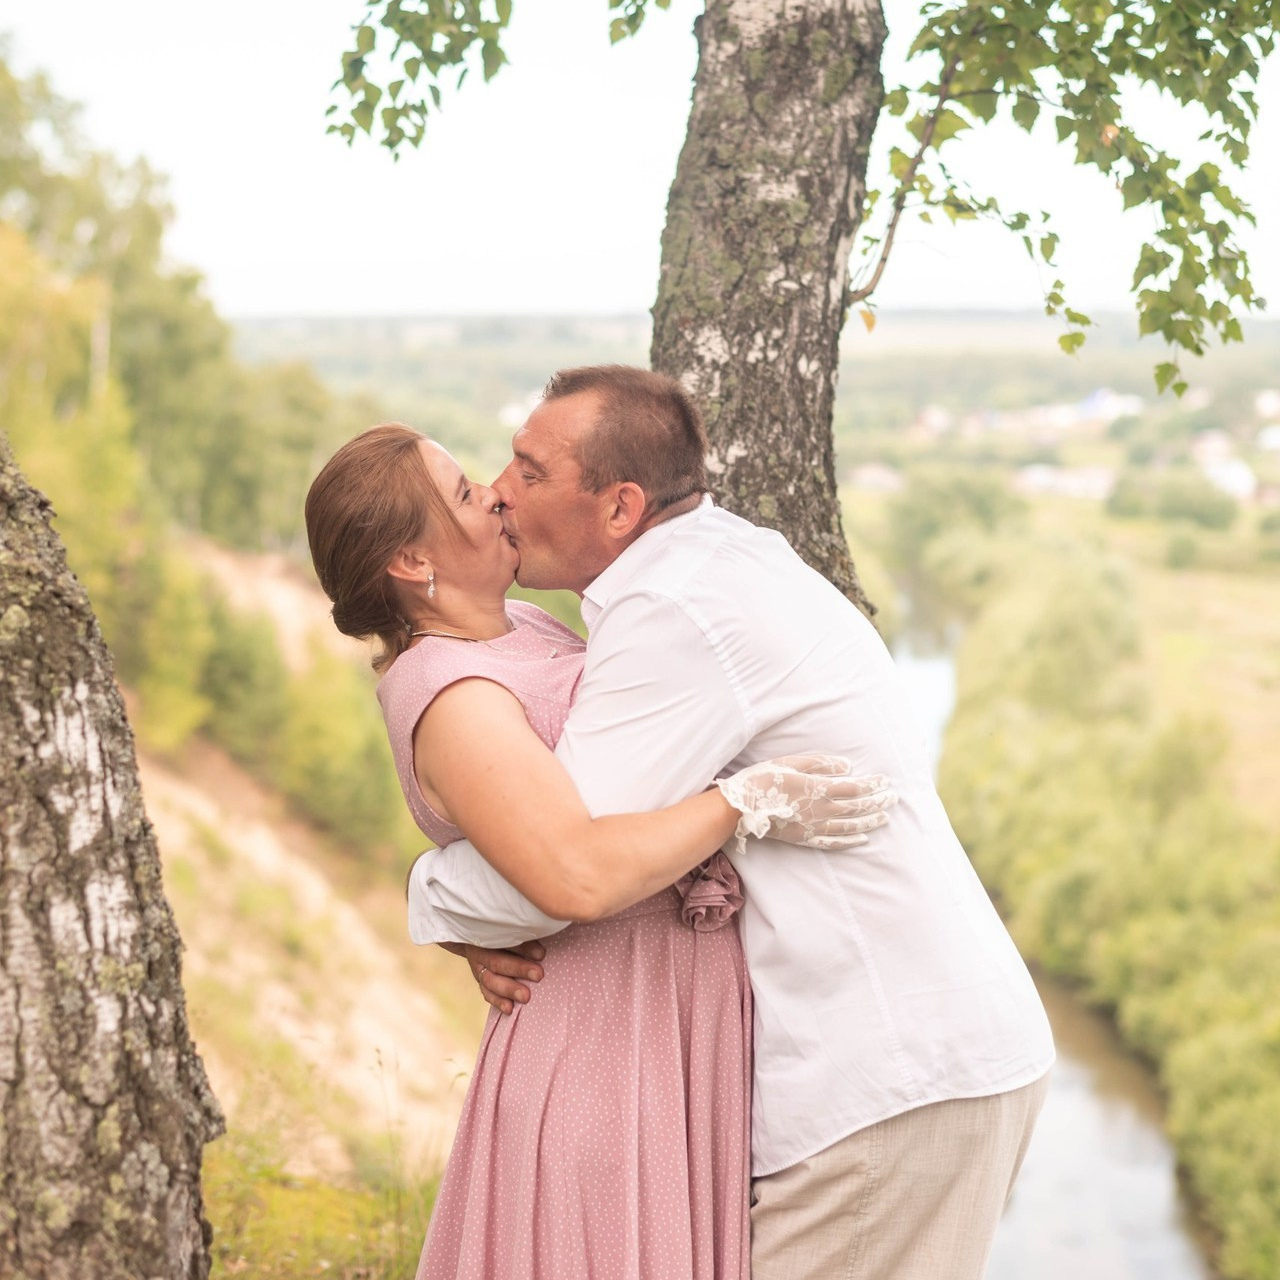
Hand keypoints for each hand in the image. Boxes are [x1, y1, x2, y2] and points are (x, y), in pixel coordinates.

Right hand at [439, 939, 545, 1015]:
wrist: (478, 937)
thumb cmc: (504, 930)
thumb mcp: (510, 927)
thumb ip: (525, 932)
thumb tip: (546, 931)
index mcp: (489, 933)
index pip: (506, 939)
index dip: (524, 947)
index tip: (541, 954)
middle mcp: (481, 950)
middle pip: (497, 961)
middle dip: (519, 969)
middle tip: (538, 975)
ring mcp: (478, 967)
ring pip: (490, 980)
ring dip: (508, 989)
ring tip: (525, 997)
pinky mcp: (480, 980)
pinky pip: (486, 993)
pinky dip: (498, 1001)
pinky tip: (510, 1009)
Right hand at [715, 754, 897, 854]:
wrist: (740, 806)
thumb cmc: (763, 778)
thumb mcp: (791, 762)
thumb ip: (820, 764)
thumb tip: (847, 766)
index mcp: (818, 788)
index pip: (854, 788)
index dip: (872, 785)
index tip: (885, 781)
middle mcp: (820, 810)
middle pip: (856, 808)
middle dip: (877, 802)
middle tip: (893, 798)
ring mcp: (812, 827)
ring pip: (849, 826)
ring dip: (869, 822)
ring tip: (884, 817)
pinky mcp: (804, 839)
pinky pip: (833, 842)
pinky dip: (850, 841)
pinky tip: (862, 839)